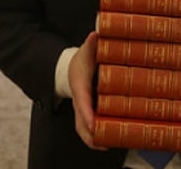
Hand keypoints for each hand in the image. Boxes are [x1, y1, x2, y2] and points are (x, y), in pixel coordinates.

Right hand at [68, 31, 105, 149]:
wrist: (72, 69)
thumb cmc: (82, 61)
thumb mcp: (86, 51)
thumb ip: (90, 44)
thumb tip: (95, 34)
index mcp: (79, 86)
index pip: (82, 102)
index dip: (87, 114)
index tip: (93, 123)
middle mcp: (79, 101)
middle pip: (80, 122)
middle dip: (90, 134)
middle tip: (103, 142)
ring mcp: (82, 110)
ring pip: (83, 129)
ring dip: (93, 140)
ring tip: (107, 145)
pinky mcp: (87, 114)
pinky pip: (88, 129)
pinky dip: (95, 138)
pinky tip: (109, 142)